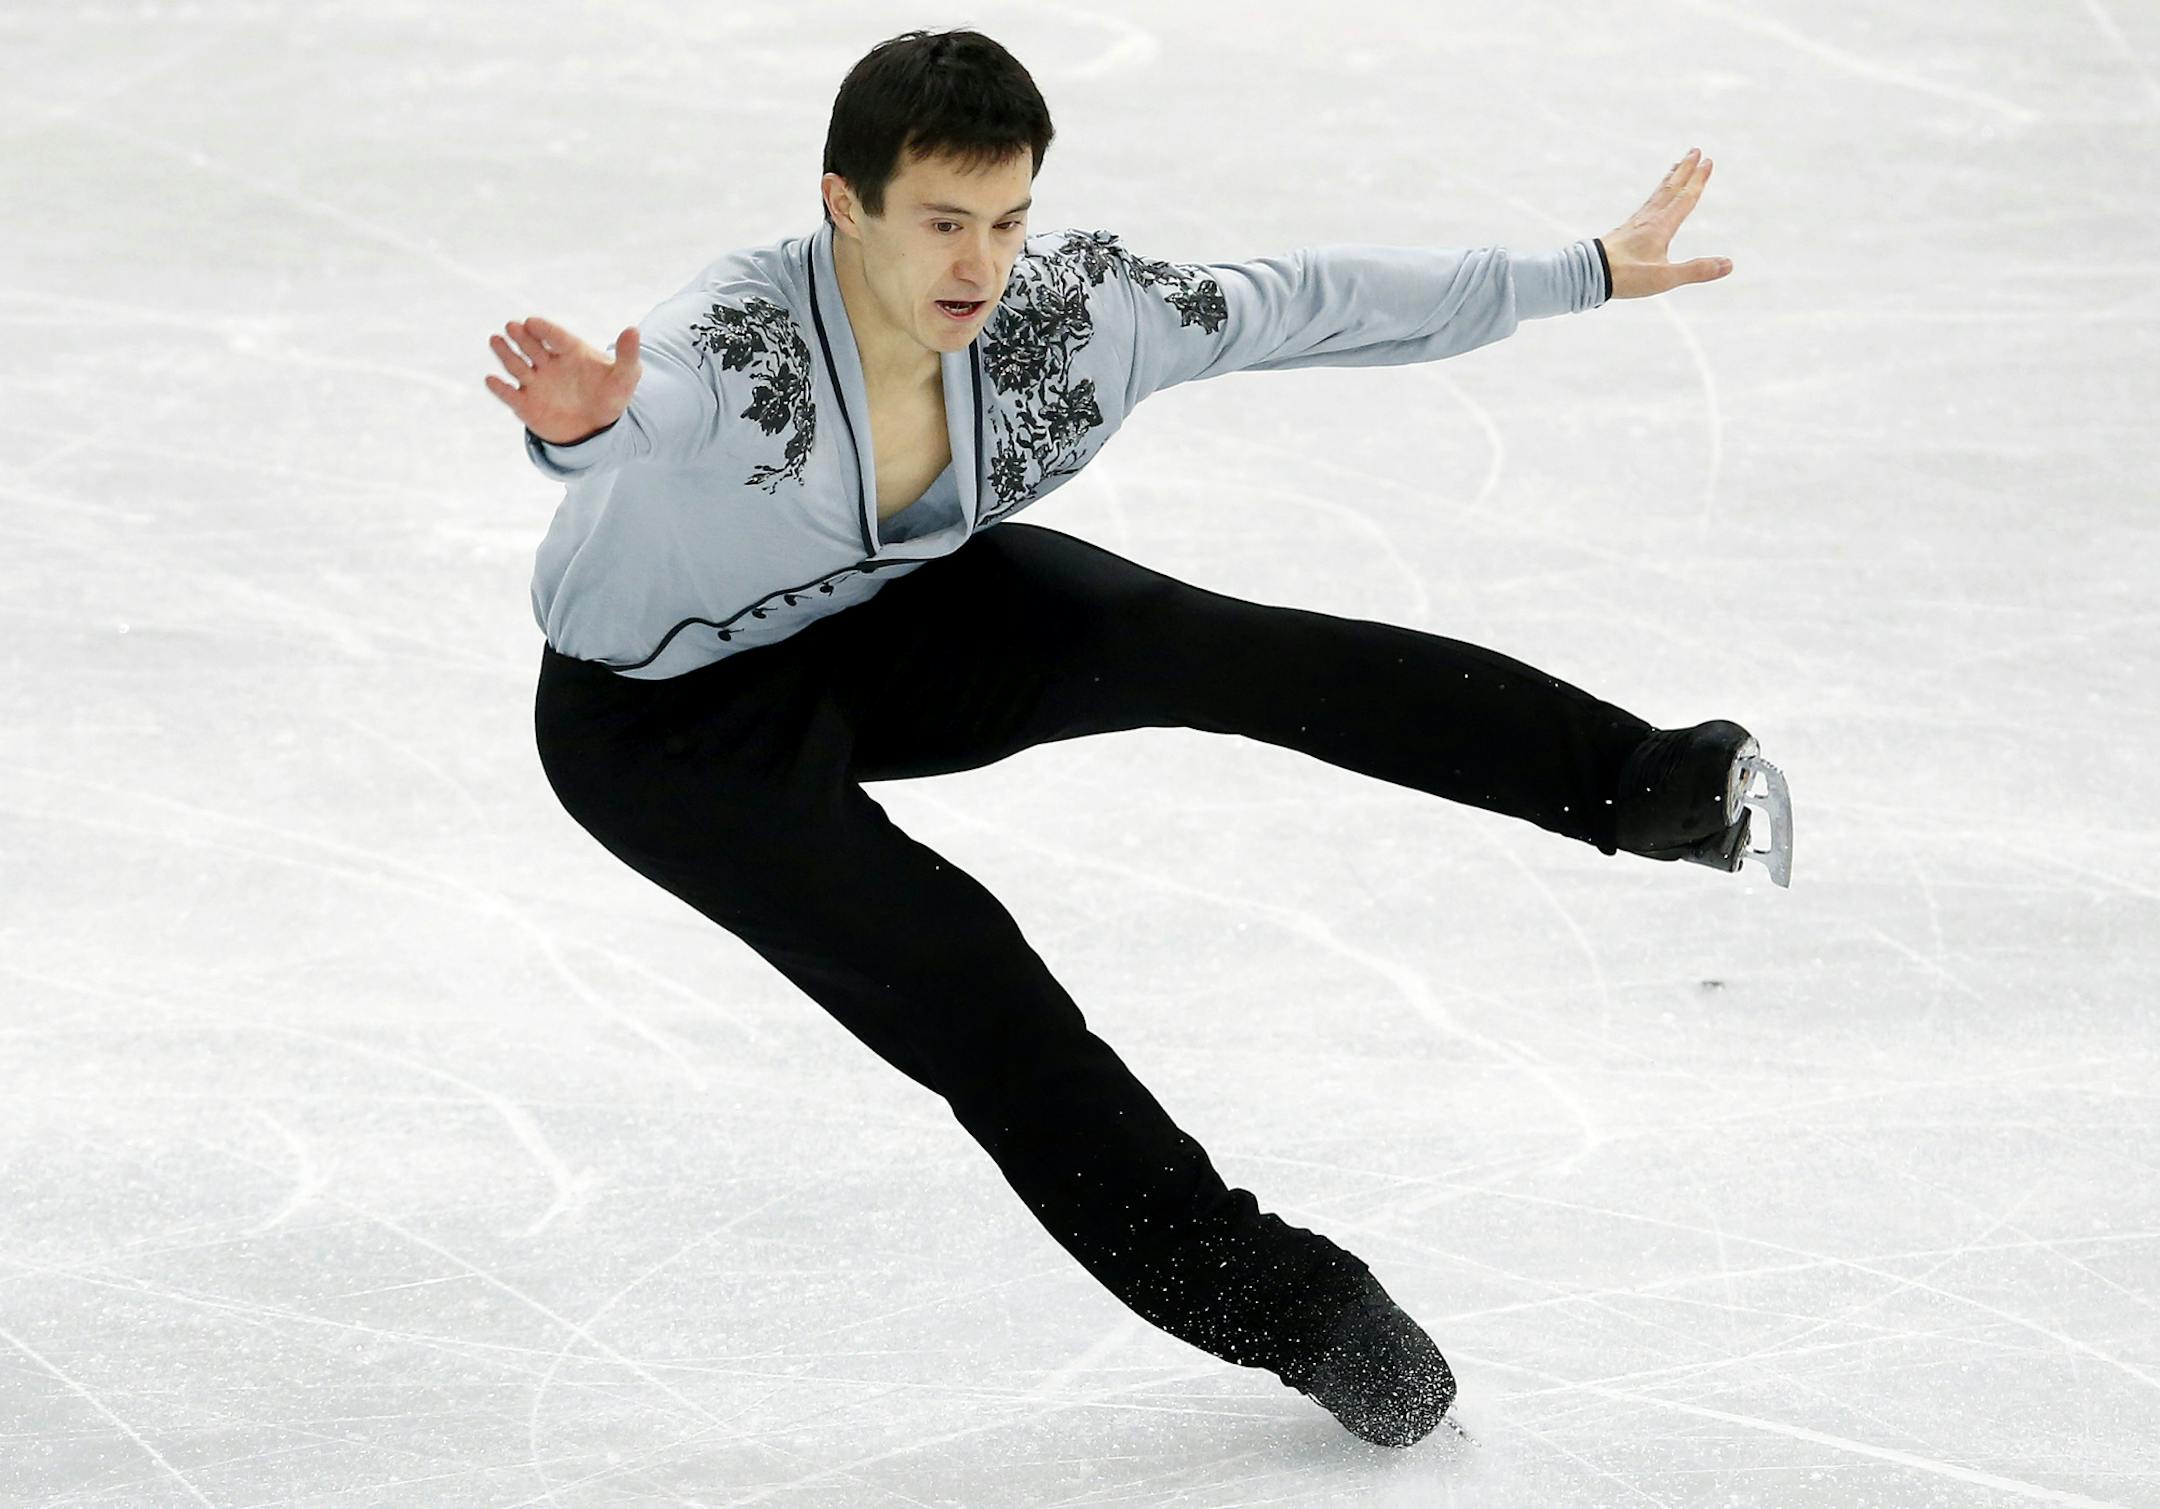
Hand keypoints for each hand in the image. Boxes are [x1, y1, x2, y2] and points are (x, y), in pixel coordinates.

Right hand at [484, 316, 641, 443]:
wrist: (597, 428)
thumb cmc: (610, 395)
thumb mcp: (626, 377)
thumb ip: (627, 355)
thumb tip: (633, 330)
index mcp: (570, 351)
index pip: (555, 336)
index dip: (544, 329)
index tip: (532, 322)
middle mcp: (548, 363)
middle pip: (532, 346)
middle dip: (522, 337)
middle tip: (512, 327)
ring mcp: (535, 383)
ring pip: (517, 366)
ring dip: (505, 354)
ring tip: (495, 340)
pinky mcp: (525, 404)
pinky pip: (510, 396)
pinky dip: (500, 389)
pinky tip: (491, 380)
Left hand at [1599, 148, 1732, 298]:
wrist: (1587, 274)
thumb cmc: (1626, 276)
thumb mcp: (1665, 278)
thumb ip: (1696, 270)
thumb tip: (1728, 264)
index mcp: (1661, 226)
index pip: (1685, 198)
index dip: (1698, 180)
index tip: (1708, 161)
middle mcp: (1649, 219)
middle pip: (1671, 189)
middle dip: (1685, 169)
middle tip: (1695, 151)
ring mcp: (1635, 223)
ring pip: (1657, 195)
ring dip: (1670, 179)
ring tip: (1676, 166)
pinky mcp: (1624, 231)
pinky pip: (1645, 206)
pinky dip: (1655, 195)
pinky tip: (1652, 201)